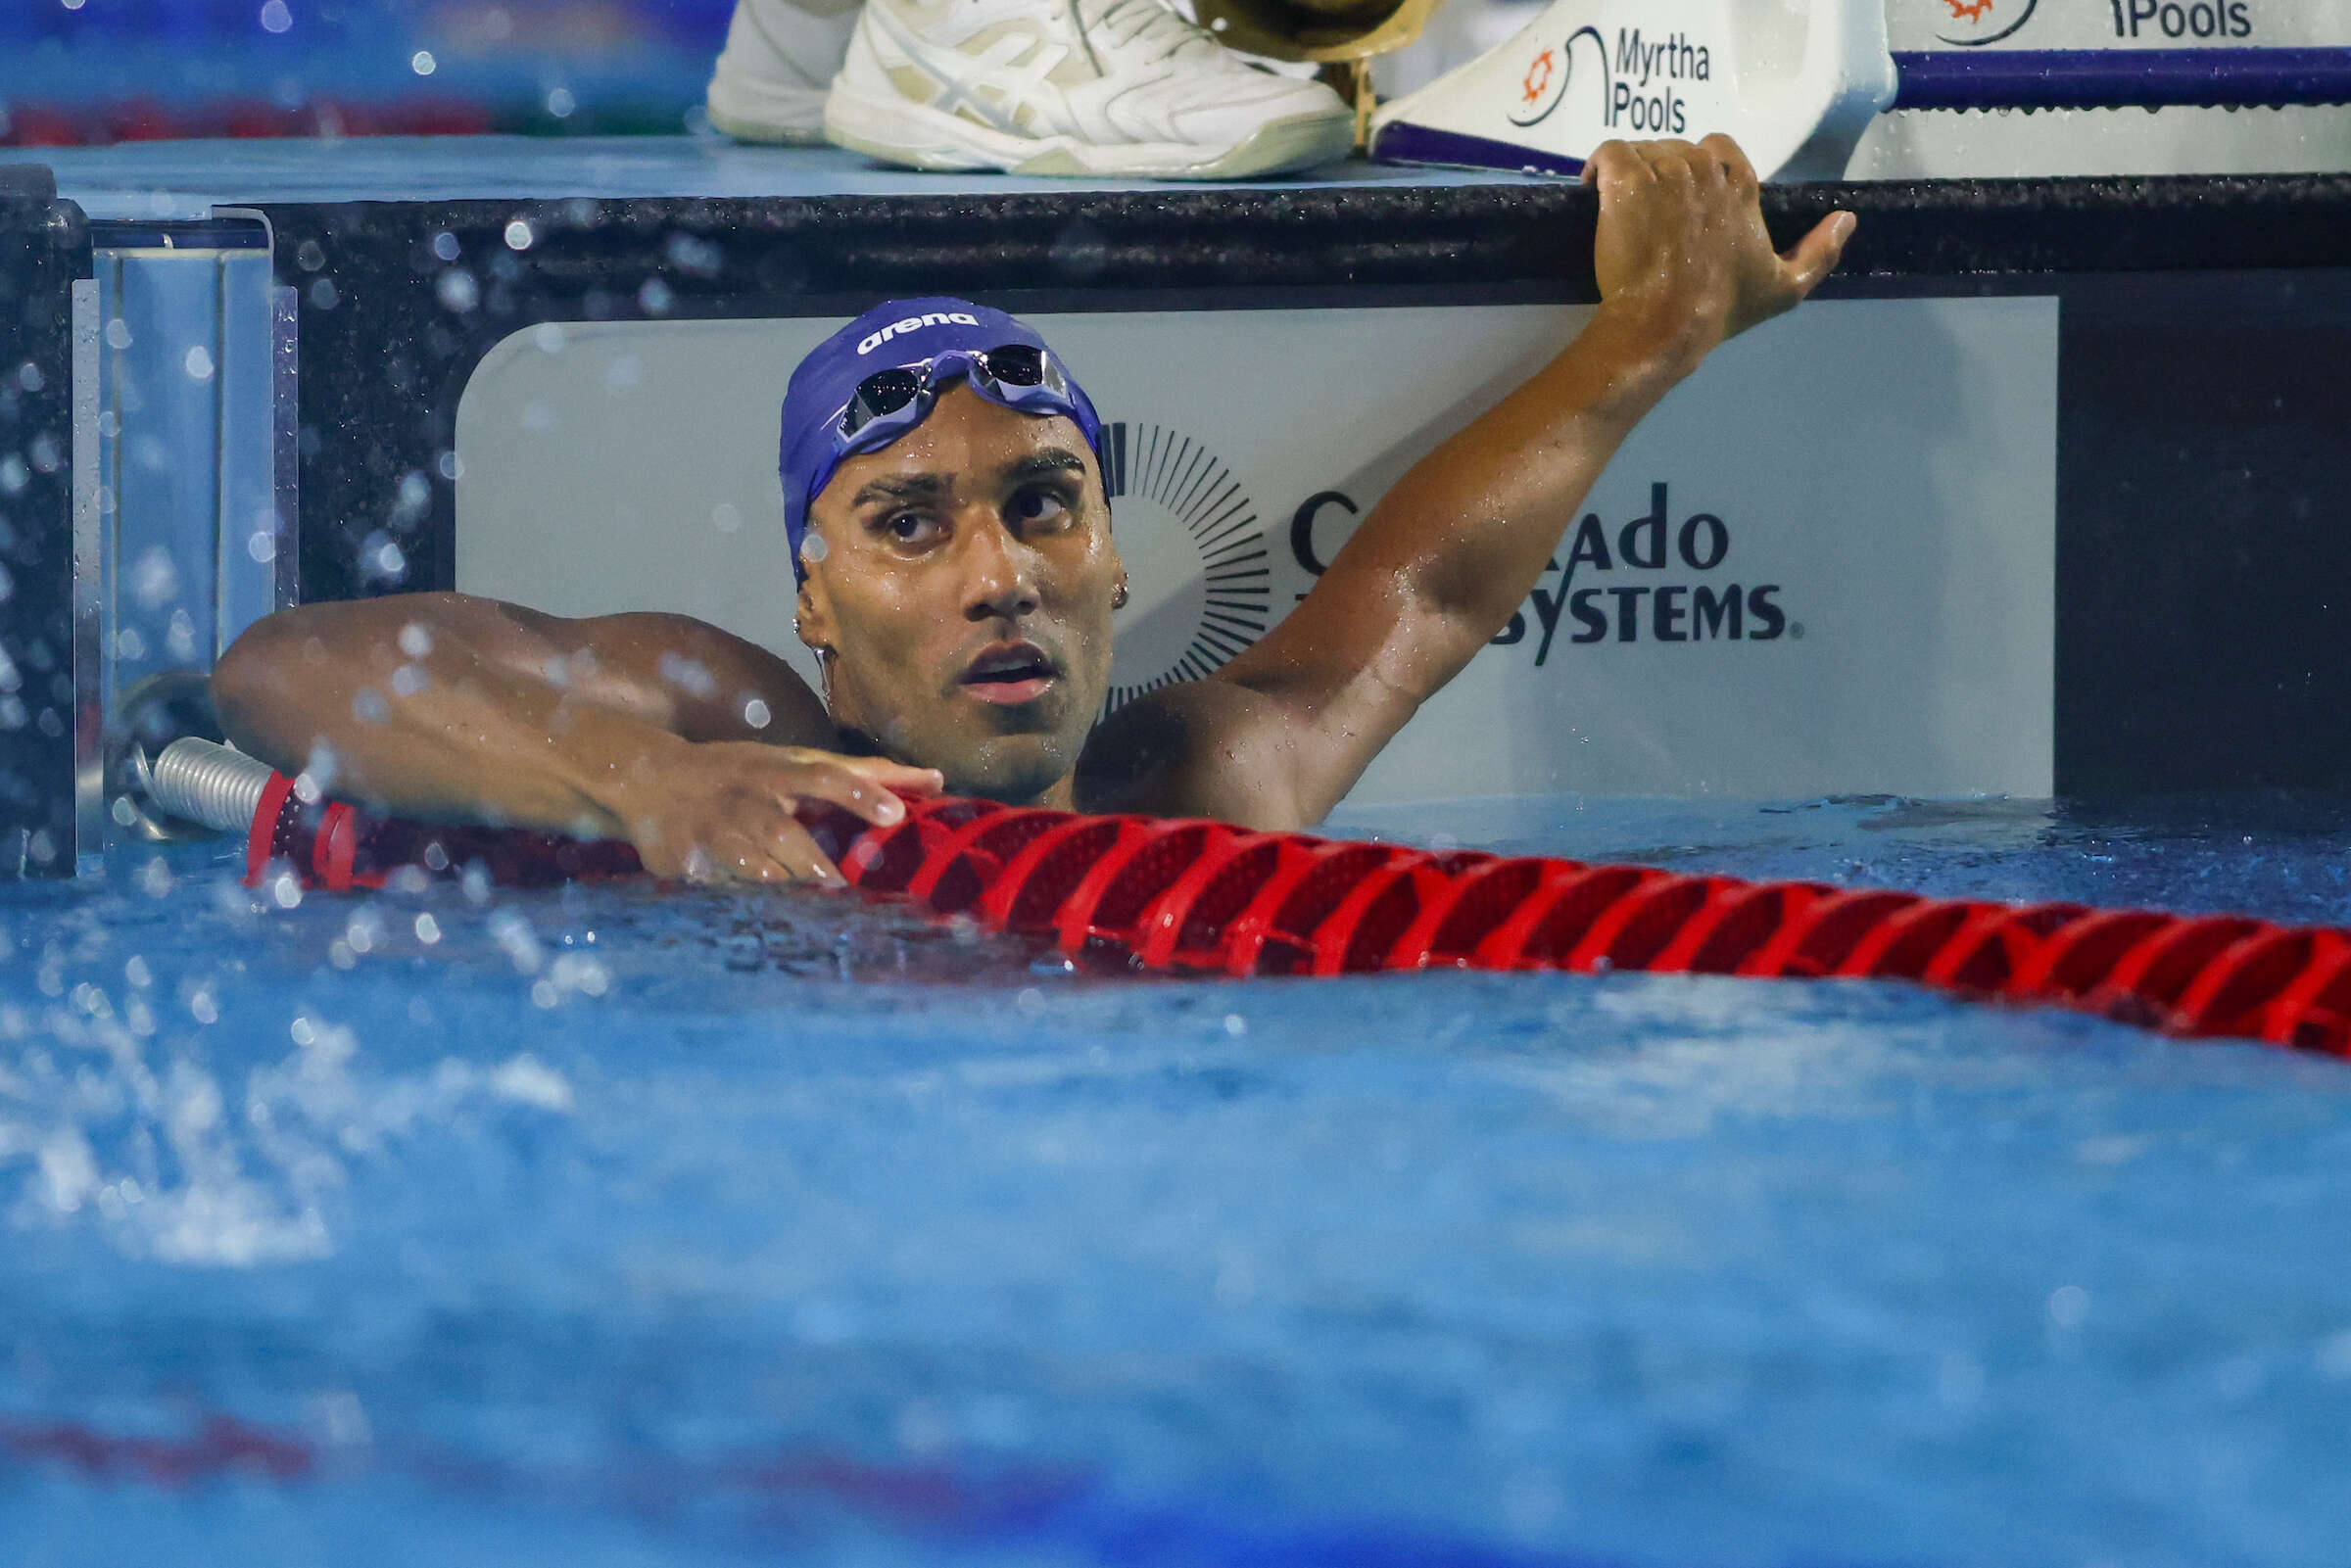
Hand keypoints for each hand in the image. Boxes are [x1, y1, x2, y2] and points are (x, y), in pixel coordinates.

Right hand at [600, 739, 942, 885]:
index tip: (897, 814)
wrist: (649, 774)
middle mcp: (750, 799)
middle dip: (813, 862)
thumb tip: (936, 780)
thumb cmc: (745, 772)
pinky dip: (731, 903)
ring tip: (806, 913)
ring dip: (776, 886)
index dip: (861, 793)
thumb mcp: (797, 762)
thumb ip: (864, 775)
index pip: (828, 776)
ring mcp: (715, 830)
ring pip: (748, 863)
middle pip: (784, 830)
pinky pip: (710, 887)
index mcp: (781, 771)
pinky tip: (752, 922)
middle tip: (843, 889)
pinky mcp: (684, 861)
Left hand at [1582, 134, 1854, 368]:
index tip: (1684, 201)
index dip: (1700, 170)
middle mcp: (1706, 170)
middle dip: (1663, 174)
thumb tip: (1848, 219)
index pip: (1722, 150)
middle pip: (1678, 151)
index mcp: (1743, 186)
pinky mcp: (1626, 181)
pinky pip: (1610, 152)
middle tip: (1648, 212)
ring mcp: (1665, 172)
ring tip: (1621, 210)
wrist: (1665, 323)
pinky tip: (1593, 189)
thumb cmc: (1721, 308)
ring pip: (1643, 152)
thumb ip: (1820, 252)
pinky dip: (1599, 166)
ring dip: (1631, 174)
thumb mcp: (1784, 288)